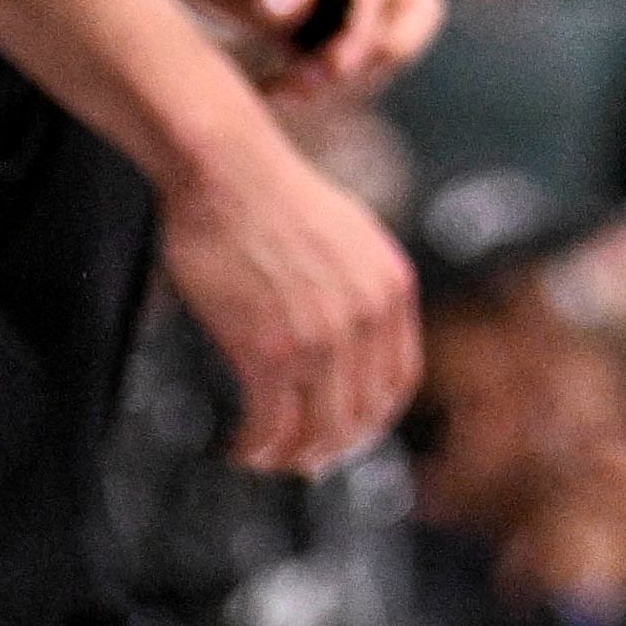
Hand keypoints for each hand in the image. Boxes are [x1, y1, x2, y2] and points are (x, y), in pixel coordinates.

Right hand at [160, 121, 423, 473]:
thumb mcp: (347, 235)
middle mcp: (367, 316)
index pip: (399, 380)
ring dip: (288, 455)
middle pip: (360, 415)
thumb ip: (359, 288)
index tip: (344, 431)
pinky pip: (272, 424)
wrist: (226, 168)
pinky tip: (240, 446)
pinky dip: (256, 446)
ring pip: (318, 430)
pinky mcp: (270, 349)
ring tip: (262, 456)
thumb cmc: (271, 195)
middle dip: (327, 446)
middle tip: (297, 457)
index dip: (370, 418)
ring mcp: (322, 337)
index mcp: (392, 287)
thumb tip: (351, 345)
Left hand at [180, 0, 443, 92]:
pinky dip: (313, 81)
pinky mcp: (313, 12)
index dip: (365, 30)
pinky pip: (334, 56)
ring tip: (282, 91)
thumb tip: (297, 14)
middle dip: (381, 52)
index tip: (335, 68)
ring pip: (377, 41)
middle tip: (324, 75)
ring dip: (341, 76)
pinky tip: (270, 90)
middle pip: (413, 10)